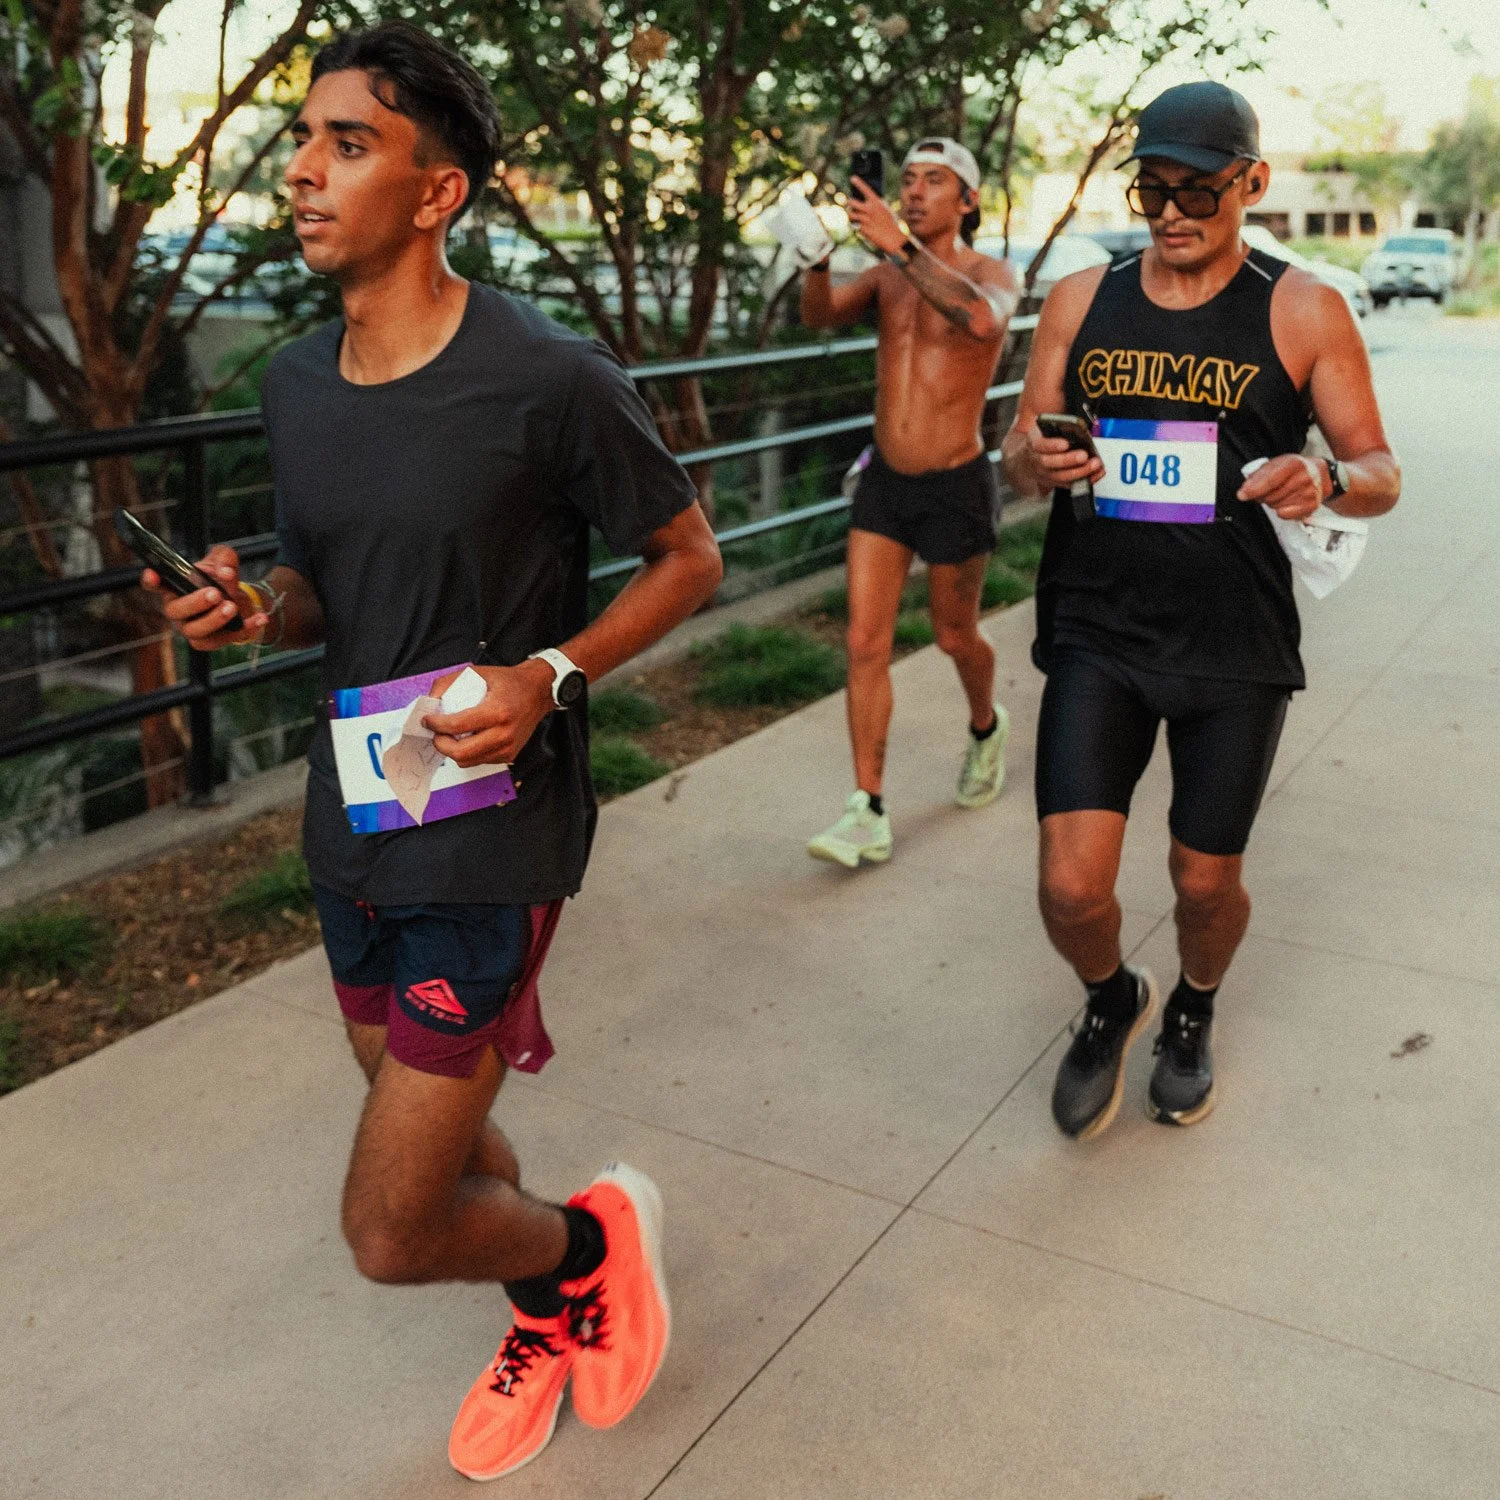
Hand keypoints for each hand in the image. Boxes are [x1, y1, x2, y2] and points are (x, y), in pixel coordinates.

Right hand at [142, 544, 268, 651]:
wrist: (240, 599)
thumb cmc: (222, 579)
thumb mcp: (225, 561)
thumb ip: (225, 559)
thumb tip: (226, 572)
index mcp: (174, 587)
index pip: (155, 584)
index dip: (151, 581)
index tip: (153, 574)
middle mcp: (177, 609)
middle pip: (175, 611)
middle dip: (195, 603)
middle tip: (215, 593)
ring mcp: (190, 628)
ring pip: (194, 631)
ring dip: (214, 620)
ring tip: (232, 606)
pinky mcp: (208, 641)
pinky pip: (220, 641)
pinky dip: (242, 630)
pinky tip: (259, 618)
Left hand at [423, 660, 554, 767]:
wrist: (538, 692)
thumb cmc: (511, 682)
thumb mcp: (479, 672)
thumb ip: (450, 682)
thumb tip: (431, 699)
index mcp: (497, 712)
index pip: (457, 725)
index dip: (436, 725)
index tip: (428, 720)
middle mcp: (504, 733)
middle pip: (461, 752)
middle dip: (441, 744)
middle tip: (435, 734)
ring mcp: (507, 747)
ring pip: (468, 761)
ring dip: (452, 751)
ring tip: (449, 737)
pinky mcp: (508, 754)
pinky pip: (479, 761)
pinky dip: (468, 753)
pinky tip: (466, 739)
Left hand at [846, 176, 906, 255]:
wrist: (893, 239)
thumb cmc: (890, 224)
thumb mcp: (885, 210)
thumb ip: (875, 205)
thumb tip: (867, 201)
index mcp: (877, 203)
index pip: (866, 189)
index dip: (858, 183)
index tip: (852, 178)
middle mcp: (870, 209)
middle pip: (851, 202)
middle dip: (849, 204)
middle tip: (851, 206)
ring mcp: (865, 219)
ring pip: (850, 214)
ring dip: (850, 215)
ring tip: (854, 217)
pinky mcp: (862, 229)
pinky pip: (854, 225)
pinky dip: (856, 226)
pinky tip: (861, 228)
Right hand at [1025, 423, 1104, 490]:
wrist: (1028, 459)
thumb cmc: (1041, 442)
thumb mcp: (1044, 430)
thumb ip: (1057, 429)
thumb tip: (1078, 429)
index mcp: (1034, 444)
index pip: (1041, 445)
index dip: (1053, 445)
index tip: (1065, 443)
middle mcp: (1038, 461)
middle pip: (1051, 463)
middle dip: (1069, 460)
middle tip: (1084, 455)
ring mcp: (1046, 474)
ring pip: (1061, 476)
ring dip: (1080, 471)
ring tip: (1095, 464)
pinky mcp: (1055, 483)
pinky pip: (1071, 484)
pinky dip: (1086, 479)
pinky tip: (1097, 473)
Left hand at [1236, 454, 1328, 521]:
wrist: (1322, 474)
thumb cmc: (1296, 468)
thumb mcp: (1278, 463)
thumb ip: (1259, 474)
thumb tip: (1245, 489)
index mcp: (1294, 464)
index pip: (1270, 480)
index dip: (1254, 489)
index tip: (1242, 495)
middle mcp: (1303, 478)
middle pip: (1270, 496)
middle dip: (1262, 495)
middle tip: (1268, 490)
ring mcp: (1308, 493)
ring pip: (1275, 506)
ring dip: (1272, 502)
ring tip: (1280, 493)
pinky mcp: (1311, 506)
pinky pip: (1285, 514)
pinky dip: (1281, 510)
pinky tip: (1287, 501)